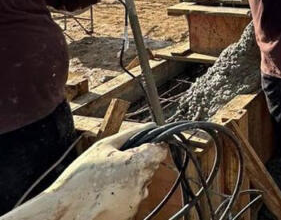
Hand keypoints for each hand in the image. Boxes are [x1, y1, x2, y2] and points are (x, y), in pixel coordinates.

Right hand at [5, 124, 166, 219]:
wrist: (64, 212)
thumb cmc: (80, 178)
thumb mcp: (102, 148)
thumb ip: (131, 134)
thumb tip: (150, 126)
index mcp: (139, 164)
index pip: (161, 149)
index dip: (152, 144)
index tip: (139, 145)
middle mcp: (143, 184)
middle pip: (149, 166)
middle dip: (136, 163)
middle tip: (113, 164)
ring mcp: (137, 201)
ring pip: (140, 183)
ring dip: (128, 179)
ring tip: (104, 182)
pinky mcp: (130, 213)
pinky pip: (131, 198)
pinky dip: (122, 194)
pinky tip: (104, 194)